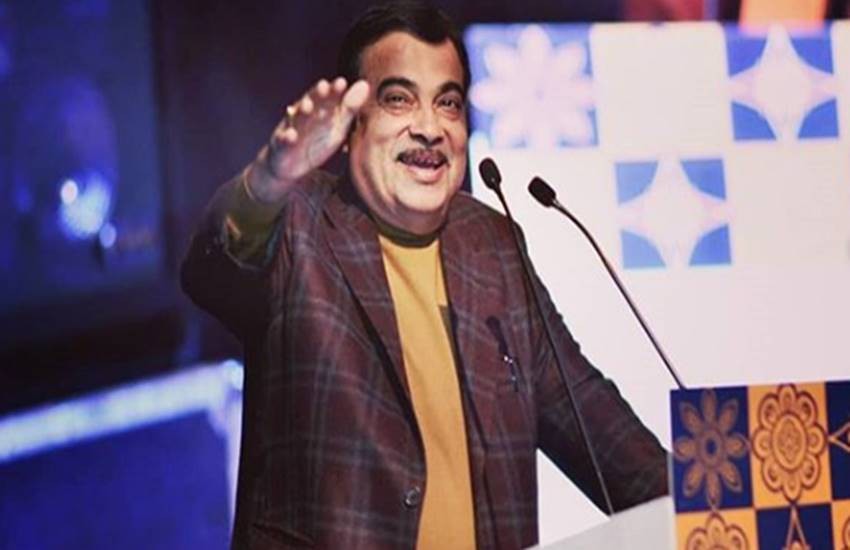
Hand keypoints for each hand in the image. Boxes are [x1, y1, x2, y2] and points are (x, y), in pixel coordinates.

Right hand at [247, 77, 369, 203]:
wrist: (290, 166)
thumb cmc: (316, 142)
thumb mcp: (337, 126)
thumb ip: (350, 108)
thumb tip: (365, 84)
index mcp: (320, 110)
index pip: (328, 97)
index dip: (334, 90)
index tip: (342, 82)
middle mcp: (304, 116)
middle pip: (311, 102)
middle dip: (316, 95)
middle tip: (324, 86)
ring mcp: (291, 128)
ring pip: (296, 118)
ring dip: (301, 111)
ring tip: (308, 106)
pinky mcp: (281, 145)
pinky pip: (283, 140)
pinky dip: (286, 137)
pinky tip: (291, 135)